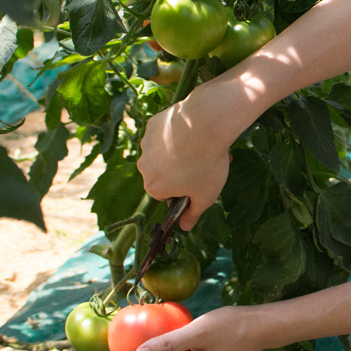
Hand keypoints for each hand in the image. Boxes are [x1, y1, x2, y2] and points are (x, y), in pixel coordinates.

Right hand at [137, 90, 232, 229]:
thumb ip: (193, 214)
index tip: (198, 181)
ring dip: (180, 150)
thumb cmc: (206, 165)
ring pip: (164, 150)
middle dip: (182, 169)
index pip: (165, 193)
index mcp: (153, 187)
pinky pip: (165, 132)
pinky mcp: (153, 124)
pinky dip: (177, 132)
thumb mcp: (205, 196)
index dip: (183, 189)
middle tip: (206, 162)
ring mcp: (147, 143)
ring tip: (204, 144)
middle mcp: (144, 166)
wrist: (205, 125)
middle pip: (163, 172)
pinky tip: (194, 129)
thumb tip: (185, 227)